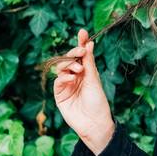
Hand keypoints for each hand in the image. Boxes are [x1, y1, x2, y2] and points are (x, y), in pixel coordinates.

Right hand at [53, 28, 114, 154]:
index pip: (82, 54)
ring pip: (62, 68)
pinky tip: (71, 78)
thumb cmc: (98, 102)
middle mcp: (76, 76)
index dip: (81, 42)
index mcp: (87, 72)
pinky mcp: (60, 94)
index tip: (82, 31)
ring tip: (78, 69)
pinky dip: (64, 77)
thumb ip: (89, 63)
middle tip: (80, 51)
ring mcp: (67, 85)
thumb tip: (90, 44)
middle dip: (74, 52)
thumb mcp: (94, 80)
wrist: (94, 123)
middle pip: (70, 59)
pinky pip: (58, 81)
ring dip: (68, 65)